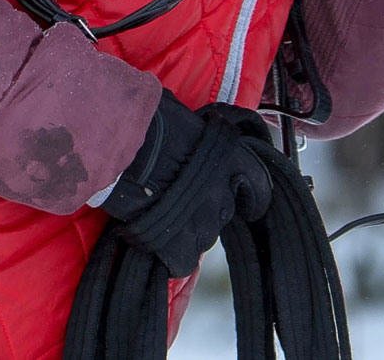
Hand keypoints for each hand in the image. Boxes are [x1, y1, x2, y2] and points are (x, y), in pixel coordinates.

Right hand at [100, 93, 276, 276]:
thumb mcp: (189, 124)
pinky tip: (157, 244)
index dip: (249, 196)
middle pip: (223, 213)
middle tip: (179, 201)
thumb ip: (201, 142)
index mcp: (234, 158)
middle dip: (205, 210)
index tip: (241, 199)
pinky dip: (173, 258)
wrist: (124, 145)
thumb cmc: (152, 122)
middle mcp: (224, 191)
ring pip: (204, 237)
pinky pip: (184, 261)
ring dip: (188, 232)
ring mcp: (203, 220)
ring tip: (163, 219)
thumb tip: (193, 139)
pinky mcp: (178, 243)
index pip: (259, 186)